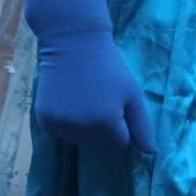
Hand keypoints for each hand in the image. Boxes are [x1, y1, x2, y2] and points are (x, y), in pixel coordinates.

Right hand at [32, 24, 155, 153]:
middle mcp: (82, 130)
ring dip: (83, 127)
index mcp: (106, 124)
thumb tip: (151, 153)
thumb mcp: (132, 92)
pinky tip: (68, 101)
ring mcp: (61, 126)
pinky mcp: (44, 121)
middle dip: (103, 127)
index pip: (120, 143)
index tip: (116, 104)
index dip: (121, 123)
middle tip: (99, 99)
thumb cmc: (108, 66)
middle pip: (99, 144)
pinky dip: (65, 123)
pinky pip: (60, 133)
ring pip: (79, 140)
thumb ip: (142, 125)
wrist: (72, 42)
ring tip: (83, 99)